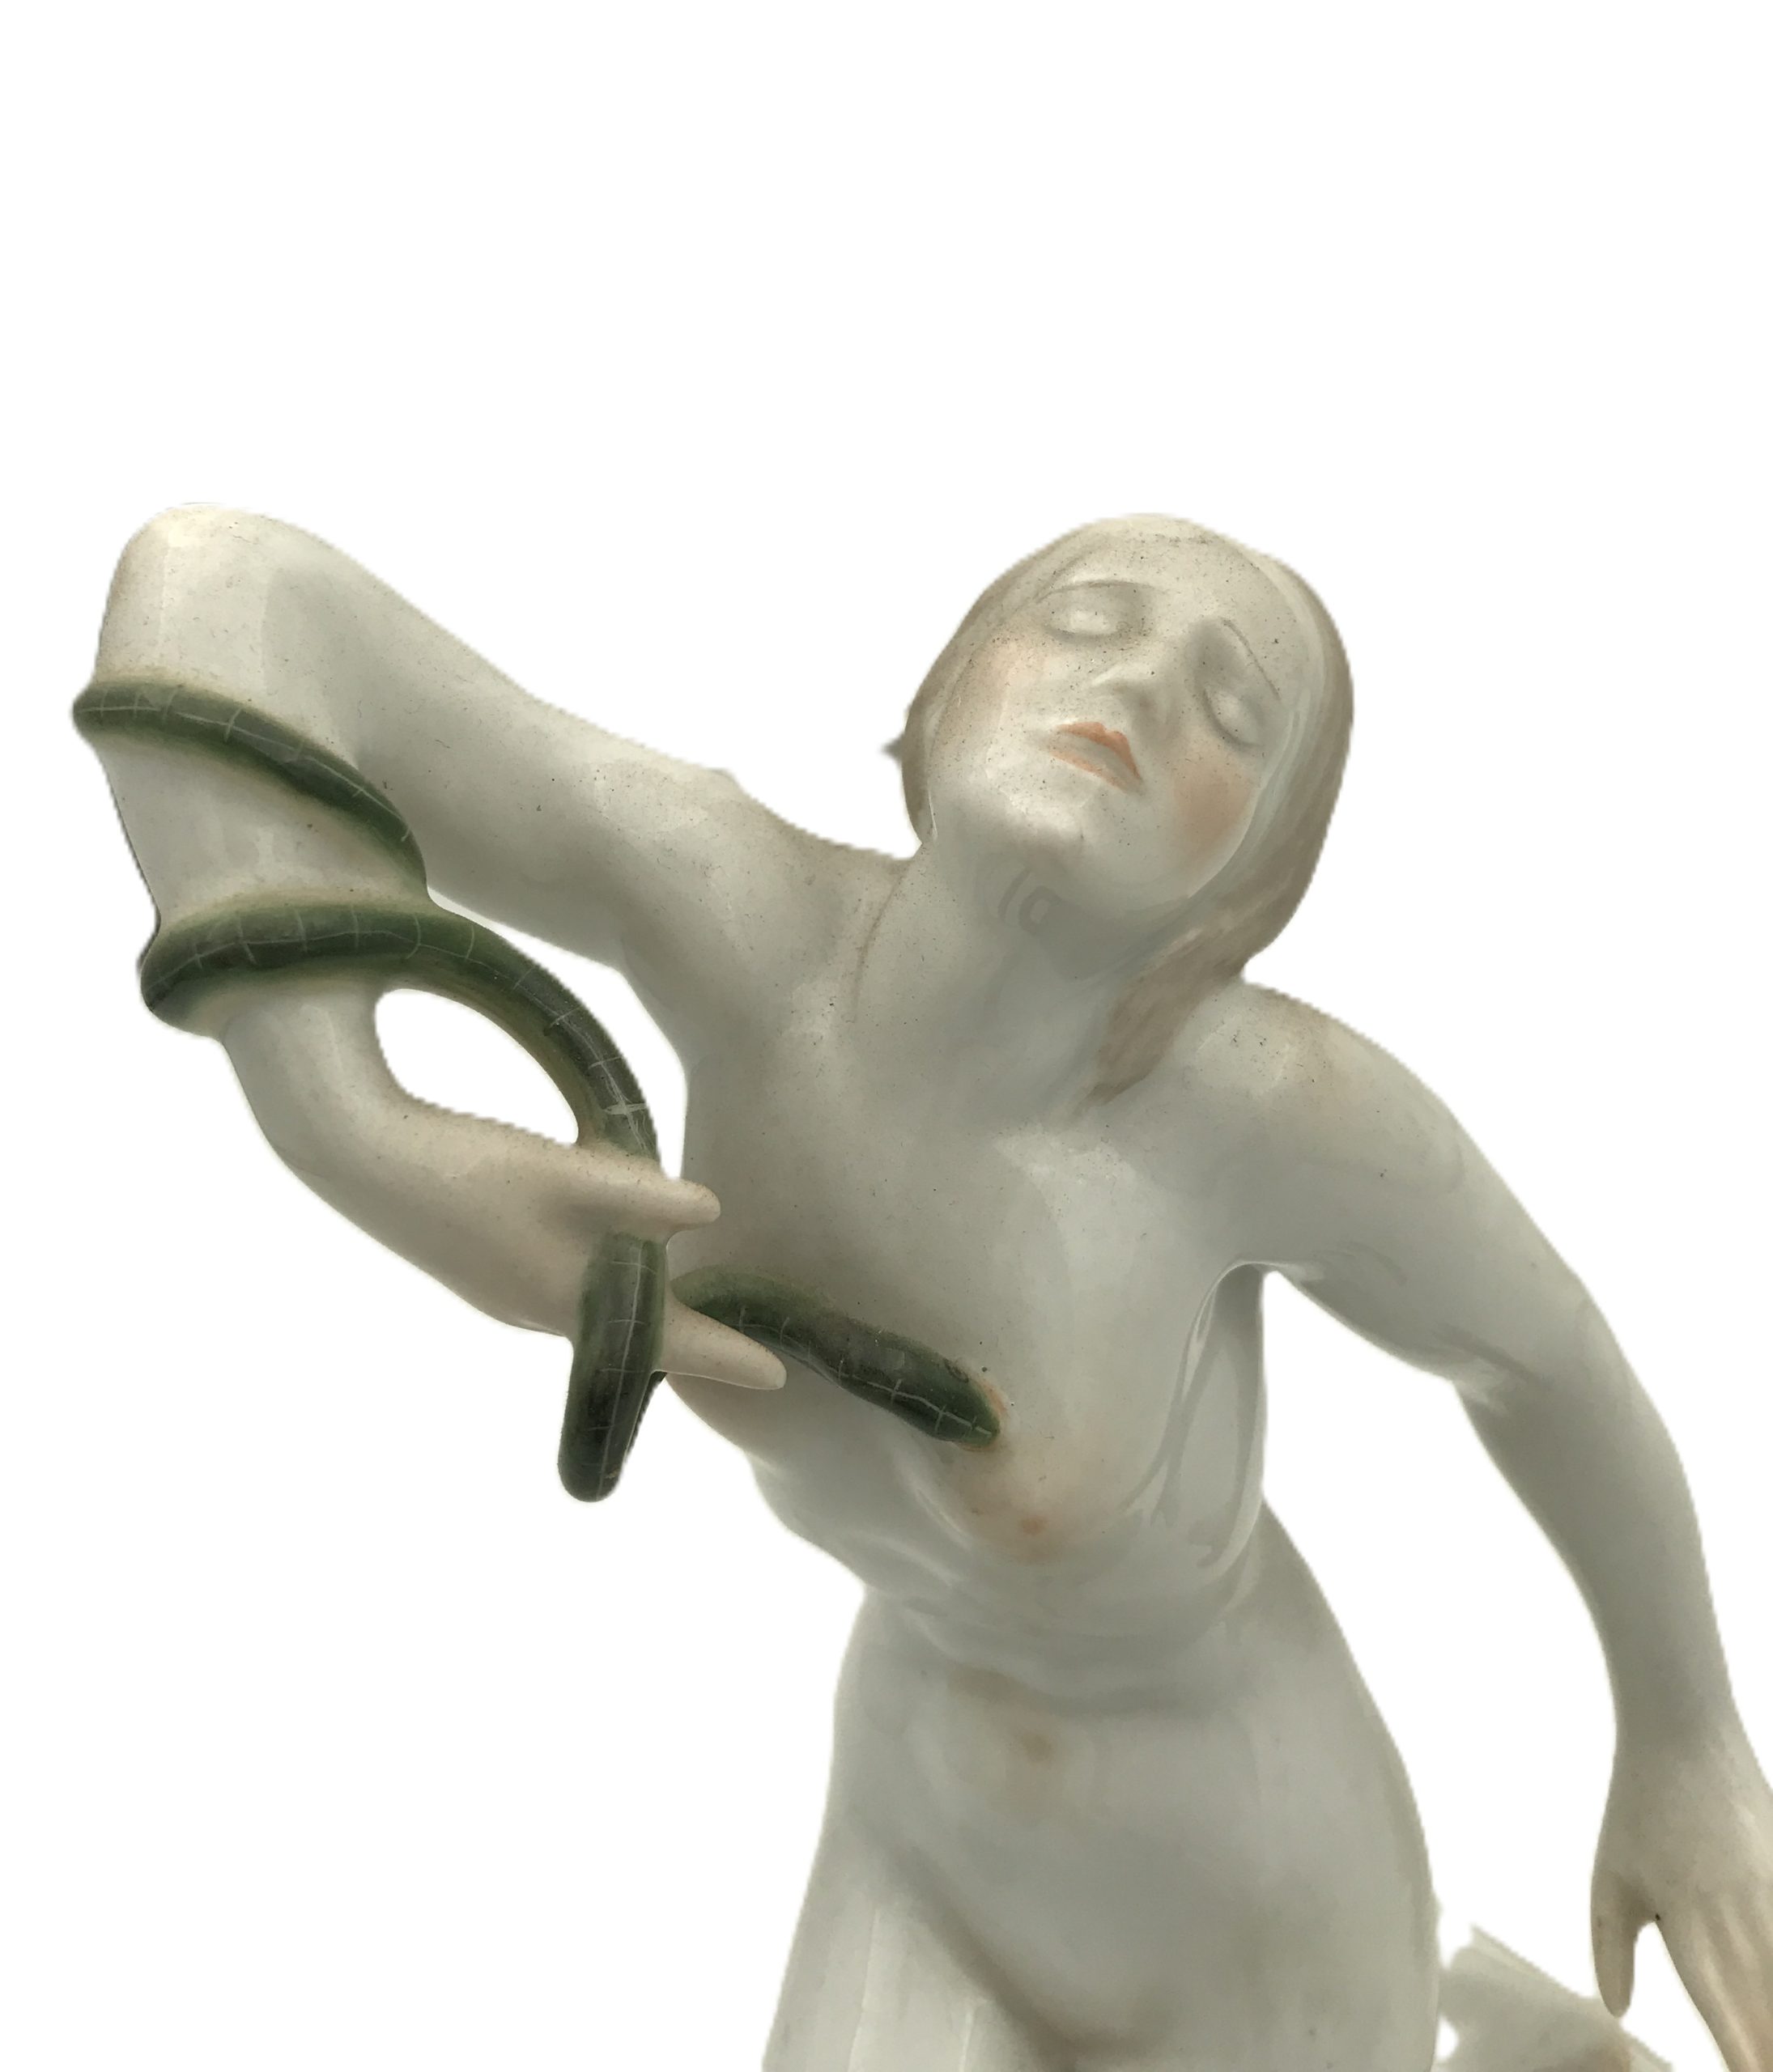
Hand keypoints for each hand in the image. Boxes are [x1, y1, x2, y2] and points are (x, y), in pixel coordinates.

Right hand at [219, 977, 786, 1393]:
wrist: (358, 1158)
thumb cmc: (468, 1168)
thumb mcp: (565, 1172)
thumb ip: (642, 1194)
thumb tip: (712, 1211)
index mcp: (565, 1299)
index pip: (666, 1338)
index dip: (725, 1356)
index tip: (780, 1378)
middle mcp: (537, 1308)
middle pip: (630, 1332)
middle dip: (685, 1337)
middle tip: (742, 1342)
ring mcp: (505, 1289)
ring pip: (594, 1305)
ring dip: (641, 1303)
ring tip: (688, 1298)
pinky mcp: (483, 1262)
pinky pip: (563, 1281)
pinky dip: (600, 1273)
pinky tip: (606, 1244)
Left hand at [1592, 1720, 1772, 2070]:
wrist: (1686, 1735)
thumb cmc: (1640, 1810)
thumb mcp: (1610, 1878)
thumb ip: (1611, 1949)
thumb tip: (1616, 2007)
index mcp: (1690, 1929)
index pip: (1725, 2016)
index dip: (1742, 2059)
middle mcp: (1741, 1924)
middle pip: (1769, 2011)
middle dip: (1768, 2047)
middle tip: (1761, 2066)